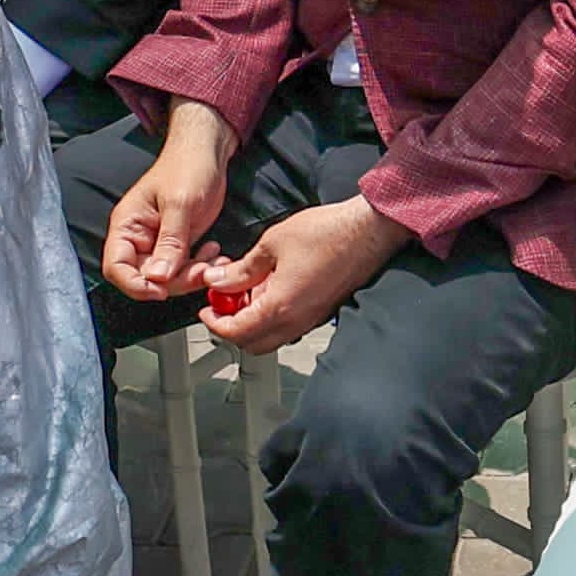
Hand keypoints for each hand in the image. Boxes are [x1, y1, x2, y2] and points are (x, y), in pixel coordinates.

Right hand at [103, 136, 230, 299]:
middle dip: (175, 281)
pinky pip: (184, 269)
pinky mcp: (178, 246)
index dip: (135, 284)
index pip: (116, 267)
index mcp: (127, 225)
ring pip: (168, 278)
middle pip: (146, 278)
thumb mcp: (180, 203)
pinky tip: (214, 254)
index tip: (161, 290)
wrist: (207, 153)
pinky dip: (200, 268)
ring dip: (192, 276)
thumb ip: (170, 242)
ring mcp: (159, 244)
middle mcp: (139, 238)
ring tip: (212, 260)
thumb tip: (158, 277)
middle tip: (200, 271)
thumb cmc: (187, 166)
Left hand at [195, 194, 404, 354]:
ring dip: (252, 322)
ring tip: (246, 291)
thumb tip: (218, 281)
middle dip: (232, 326)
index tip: (206, 310)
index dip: (214, 323)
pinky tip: (270, 287)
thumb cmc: (328, 233)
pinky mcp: (321, 312)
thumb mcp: (272, 244)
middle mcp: (297, 321)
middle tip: (223, 302)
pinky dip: (272, 316)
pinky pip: (289, 326)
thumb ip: (241, 269)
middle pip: (252, 343)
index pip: (236, 332)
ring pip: (271, 337)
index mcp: (280, 306)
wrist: (369, 231)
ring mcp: (311, 319)